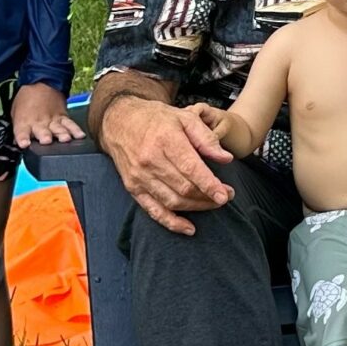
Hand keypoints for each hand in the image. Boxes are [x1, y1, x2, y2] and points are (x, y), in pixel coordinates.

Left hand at [12, 83, 85, 146]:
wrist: (41, 81)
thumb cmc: (26, 98)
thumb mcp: (15, 112)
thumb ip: (19, 129)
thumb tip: (18, 143)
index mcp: (24, 122)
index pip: (22, 133)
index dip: (23, 139)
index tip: (24, 144)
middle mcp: (39, 123)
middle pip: (43, 132)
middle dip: (45, 137)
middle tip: (47, 140)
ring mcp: (53, 120)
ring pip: (58, 129)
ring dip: (61, 134)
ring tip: (65, 138)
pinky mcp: (63, 117)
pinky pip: (70, 125)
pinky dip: (76, 130)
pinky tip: (80, 135)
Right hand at [101, 94, 237, 235]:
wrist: (120, 121)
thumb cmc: (156, 119)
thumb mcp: (185, 117)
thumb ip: (206, 138)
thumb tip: (225, 158)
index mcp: (165, 140)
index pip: (190, 168)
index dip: (209, 185)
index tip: (225, 194)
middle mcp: (150, 161)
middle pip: (184, 188)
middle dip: (208, 196)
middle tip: (226, 196)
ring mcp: (139, 177)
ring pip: (172, 201)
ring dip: (196, 207)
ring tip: (213, 204)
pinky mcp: (133, 188)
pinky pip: (153, 210)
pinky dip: (171, 222)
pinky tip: (188, 228)